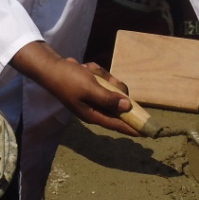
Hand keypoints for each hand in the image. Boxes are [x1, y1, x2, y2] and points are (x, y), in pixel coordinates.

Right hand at [11, 42, 138, 135]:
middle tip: (100, 76)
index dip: (132, 127)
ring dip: (102, 76)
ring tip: (88, 70)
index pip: (117, 124)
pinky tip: (85, 68)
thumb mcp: (90, 89)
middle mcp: (95, 108)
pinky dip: (96, 72)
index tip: (146, 132)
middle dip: (112, 87)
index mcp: (94, 114)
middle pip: (117, 102)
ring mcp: (94, 98)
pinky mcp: (92, 88)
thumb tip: (127, 107)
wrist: (52, 67)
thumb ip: (108, 99)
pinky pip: (103, 80)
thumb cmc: (69, 80)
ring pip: (111, 88)